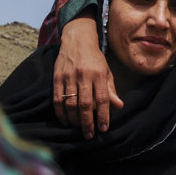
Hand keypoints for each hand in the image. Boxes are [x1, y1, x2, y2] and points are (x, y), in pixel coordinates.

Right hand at [54, 13, 121, 137]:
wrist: (77, 39)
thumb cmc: (95, 58)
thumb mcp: (107, 71)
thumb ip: (111, 89)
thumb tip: (119, 106)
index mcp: (99, 74)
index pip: (102, 99)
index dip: (103, 116)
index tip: (103, 129)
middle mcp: (84, 76)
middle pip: (85, 105)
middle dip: (87, 123)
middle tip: (89, 135)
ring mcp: (69, 76)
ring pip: (70, 103)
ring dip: (74, 119)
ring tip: (78, 128)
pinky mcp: (57, 77)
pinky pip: (58, 99)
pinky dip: (61, 112)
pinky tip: (65, 121)